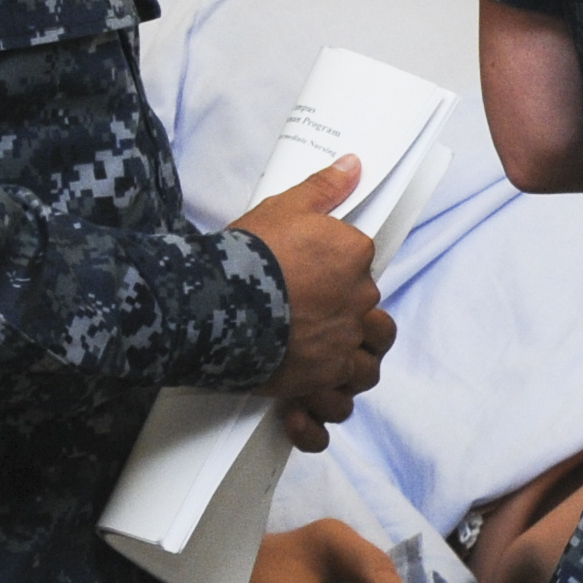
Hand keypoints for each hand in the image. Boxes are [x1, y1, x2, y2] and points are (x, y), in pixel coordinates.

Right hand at [230, 153, 394, 448]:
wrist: (209, 301)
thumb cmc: (246, 253)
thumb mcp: (286, 207)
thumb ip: (325, 188)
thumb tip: (355, 165)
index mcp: (355, 260)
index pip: (364, 268)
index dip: (343, 275)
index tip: (317, 279)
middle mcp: (357, 306)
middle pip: (373, 321)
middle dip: (352, 324)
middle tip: (317, 323)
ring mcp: (339, 348)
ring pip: (364, 368)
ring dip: (348, 370)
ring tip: (322, 367)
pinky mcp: (315, 382)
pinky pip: (331, 410)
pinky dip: (320, 417)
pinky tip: (304, 414)